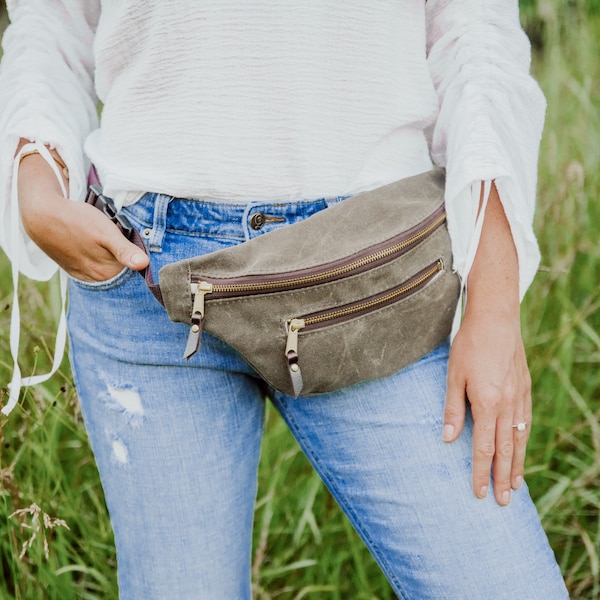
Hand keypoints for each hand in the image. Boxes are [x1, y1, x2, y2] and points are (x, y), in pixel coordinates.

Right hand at [18, 150, 148, 281]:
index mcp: (107, 272)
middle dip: (124, 255)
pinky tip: (94, 244)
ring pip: (109, 267)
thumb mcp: (106, 232)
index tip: (133, 241)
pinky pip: (95, 265)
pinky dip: (99, 257)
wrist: (42, 216)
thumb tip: (144, 264)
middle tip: (115, 236)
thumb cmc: (76, 221)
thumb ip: (125, 250)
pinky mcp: (75, 269)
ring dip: (111, 256)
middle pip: (122, 268)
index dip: (136, 253)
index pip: (134, 268)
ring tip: (102, 239)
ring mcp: (84, 274)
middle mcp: (96, 278)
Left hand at [444, 308, 531, 505]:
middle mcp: (508, 405)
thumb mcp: (453, 376)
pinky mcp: (525, 389)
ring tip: (515, 485)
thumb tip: (447, 439)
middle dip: (502, 477)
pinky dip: (524, 441)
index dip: (480, 472)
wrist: (496, 320)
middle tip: (504, 502)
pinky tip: (521, 449)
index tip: (478, 492)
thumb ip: (452, 409)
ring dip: (517, 464)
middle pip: (505, 449)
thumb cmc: (469, 346)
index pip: (483, 447)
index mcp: (487, 403)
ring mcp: (520, 397)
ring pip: (520, 438)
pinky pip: (527, 422)